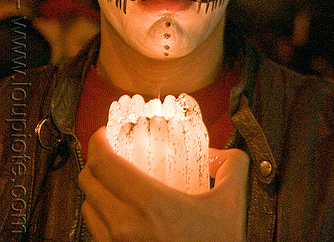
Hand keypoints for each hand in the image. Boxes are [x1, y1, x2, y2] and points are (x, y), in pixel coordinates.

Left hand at [78, 127, 248, 241]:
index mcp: (148, 202)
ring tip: (114, 182)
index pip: (102, 162)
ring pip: (87, 207)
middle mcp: (123, 226)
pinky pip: (95, 231)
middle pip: (88, 181)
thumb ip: (231, 166)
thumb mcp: (233, 204)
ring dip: (96, 189)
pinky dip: (100, 214)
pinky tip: (120, 211)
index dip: (98, 142)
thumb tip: (214, 152)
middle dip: (95, 161)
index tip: (105, 134)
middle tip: (111, 153)